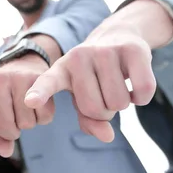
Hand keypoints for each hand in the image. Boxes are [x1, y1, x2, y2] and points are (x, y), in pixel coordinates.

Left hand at [0, 55, 49, 157]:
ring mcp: (24, 78)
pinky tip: (36, 106)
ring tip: (24, 109)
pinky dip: (41, 118)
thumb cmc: (5, 92)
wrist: (27, 65)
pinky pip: (44, 117)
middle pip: (7, 125)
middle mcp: (3, 79)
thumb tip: (5, 152)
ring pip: (26, 124)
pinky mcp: (44, 81)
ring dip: (26, 123)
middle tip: (12, 119)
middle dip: (11, 131)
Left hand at [24, 23, 155, 141]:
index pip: (47, 82)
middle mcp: (79, 57)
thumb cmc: (95, 74)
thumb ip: (89, 120)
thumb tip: (107, 136)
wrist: (119, 35)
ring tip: (118, 86)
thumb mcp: (84, 96)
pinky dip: (142, 97)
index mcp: (61, 70)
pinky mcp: (131, 50)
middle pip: (95, 108)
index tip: (29, 101)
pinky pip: (143, 90)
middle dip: (105, 112)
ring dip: (123, 104)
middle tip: (104, 94)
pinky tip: (134, 86)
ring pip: (119, 103)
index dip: (39, 92)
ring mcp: (104, 51)